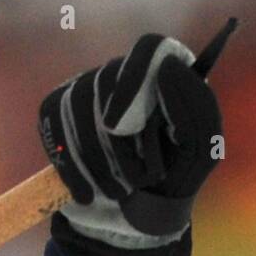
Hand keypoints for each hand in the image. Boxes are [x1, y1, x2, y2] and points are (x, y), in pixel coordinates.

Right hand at [38, 32, 224, 250]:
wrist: (146, 204)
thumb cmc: (179, 171)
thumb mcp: (202, 147)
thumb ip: (197, 109)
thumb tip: (168, 66)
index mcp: (164, 72)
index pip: (148, 50)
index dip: (135, 83)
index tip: (129, 124)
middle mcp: (124, 69)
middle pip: (108, 82)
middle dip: (122, 144)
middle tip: (138, 181)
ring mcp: (86, 85)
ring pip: (78, 108)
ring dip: (99, 162)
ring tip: (118, 193)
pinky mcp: (58, 107)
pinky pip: (53, 127)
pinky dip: (72, 168)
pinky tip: (87, 193)